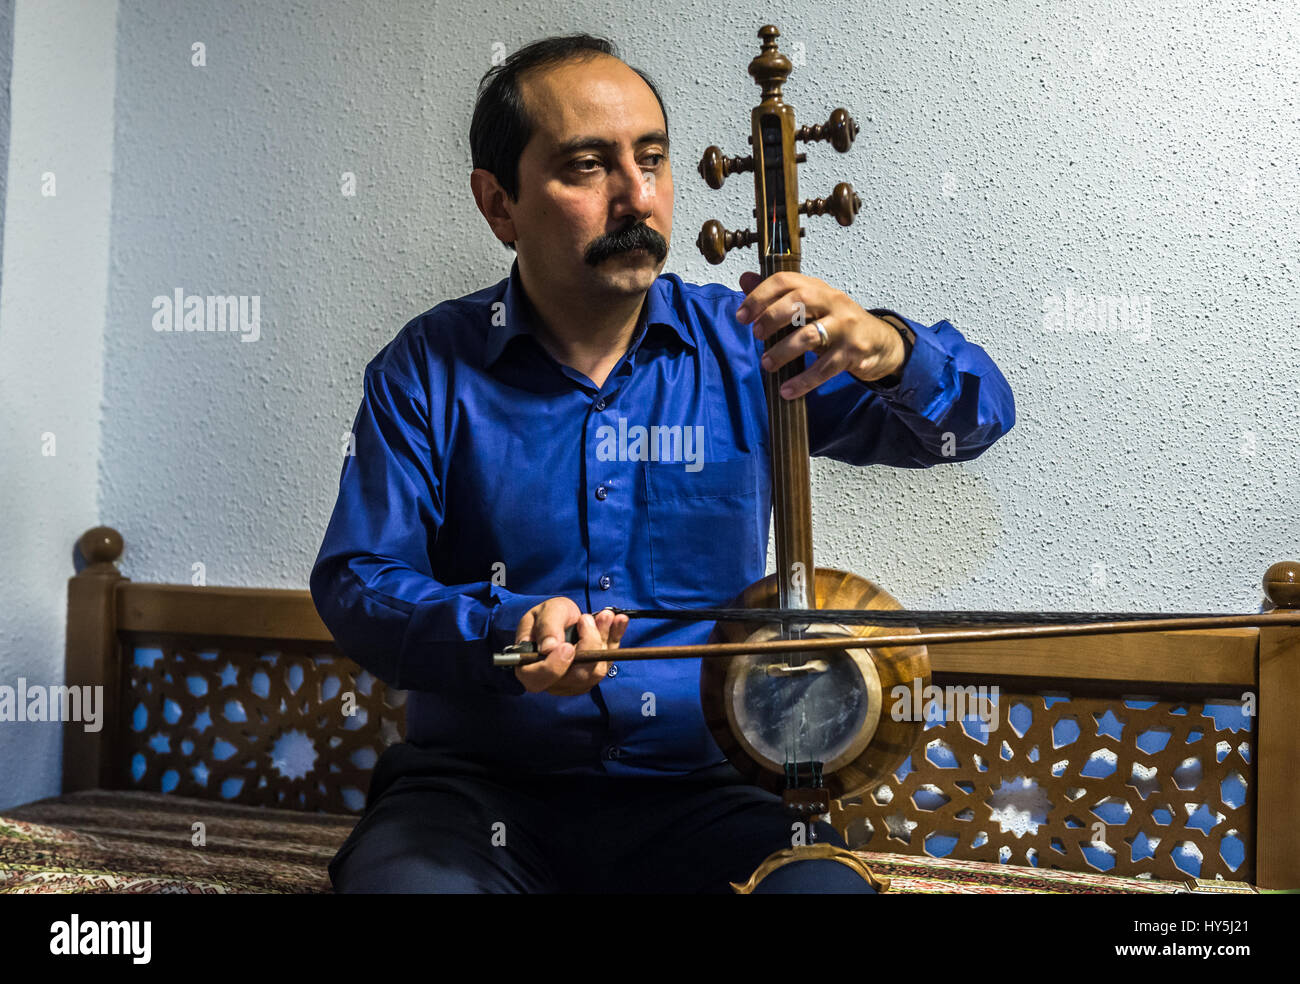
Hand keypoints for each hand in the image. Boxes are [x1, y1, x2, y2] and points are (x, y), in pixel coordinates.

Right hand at [513, 599, 629, 695]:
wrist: (562, 619)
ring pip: (596, 669)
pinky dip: (616, 639)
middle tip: (587, 618)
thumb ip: (546, 628)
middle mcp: (554, 681)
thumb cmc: (547, 618)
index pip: (538, 679)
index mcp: (530, 668)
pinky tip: (619, 621)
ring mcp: (576, 682)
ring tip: (606, 615)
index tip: (567, 647)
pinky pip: (609, 661)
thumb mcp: (543, 614)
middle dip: (589, 644)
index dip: (554, 667)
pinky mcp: (594, 674)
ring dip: (604, 639)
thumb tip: (549, 648)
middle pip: (576, 675)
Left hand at [735, 271, 905, 398]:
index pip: (785, 280)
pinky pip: (825, 368)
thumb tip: (744, 279)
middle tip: (756, 335)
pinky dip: (803, 381)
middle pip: (799, 300)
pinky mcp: (854, 351)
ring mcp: (845, 326)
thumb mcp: (810, 306)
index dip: (759, 296)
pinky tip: (787, 390)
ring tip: (767, 364)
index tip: (741, 316)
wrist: (882, 343)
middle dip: (772, 317)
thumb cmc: (838, 323)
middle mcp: (833, 302)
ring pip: (810, 335)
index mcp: (818, 288)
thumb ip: (778, 295)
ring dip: (783, 351)